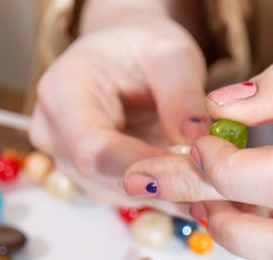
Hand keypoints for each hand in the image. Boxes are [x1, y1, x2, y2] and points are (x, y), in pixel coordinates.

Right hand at [29, 3, 208, 202]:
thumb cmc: (145, 49)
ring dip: (172, 195)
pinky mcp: (93, 180)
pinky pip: (133, 198)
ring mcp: (69, 162)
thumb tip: (194, 138)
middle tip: (218, 183)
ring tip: (216, 186)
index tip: (191, 170)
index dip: (142, 167)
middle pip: (107, 178)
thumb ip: (182, 94)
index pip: (93, 147)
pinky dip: (171, 197)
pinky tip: (202, 192)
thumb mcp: (171, 55)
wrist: (128, 58)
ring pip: (123, 194)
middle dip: (166, 184)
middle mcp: (54, 132)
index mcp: (63, 90)